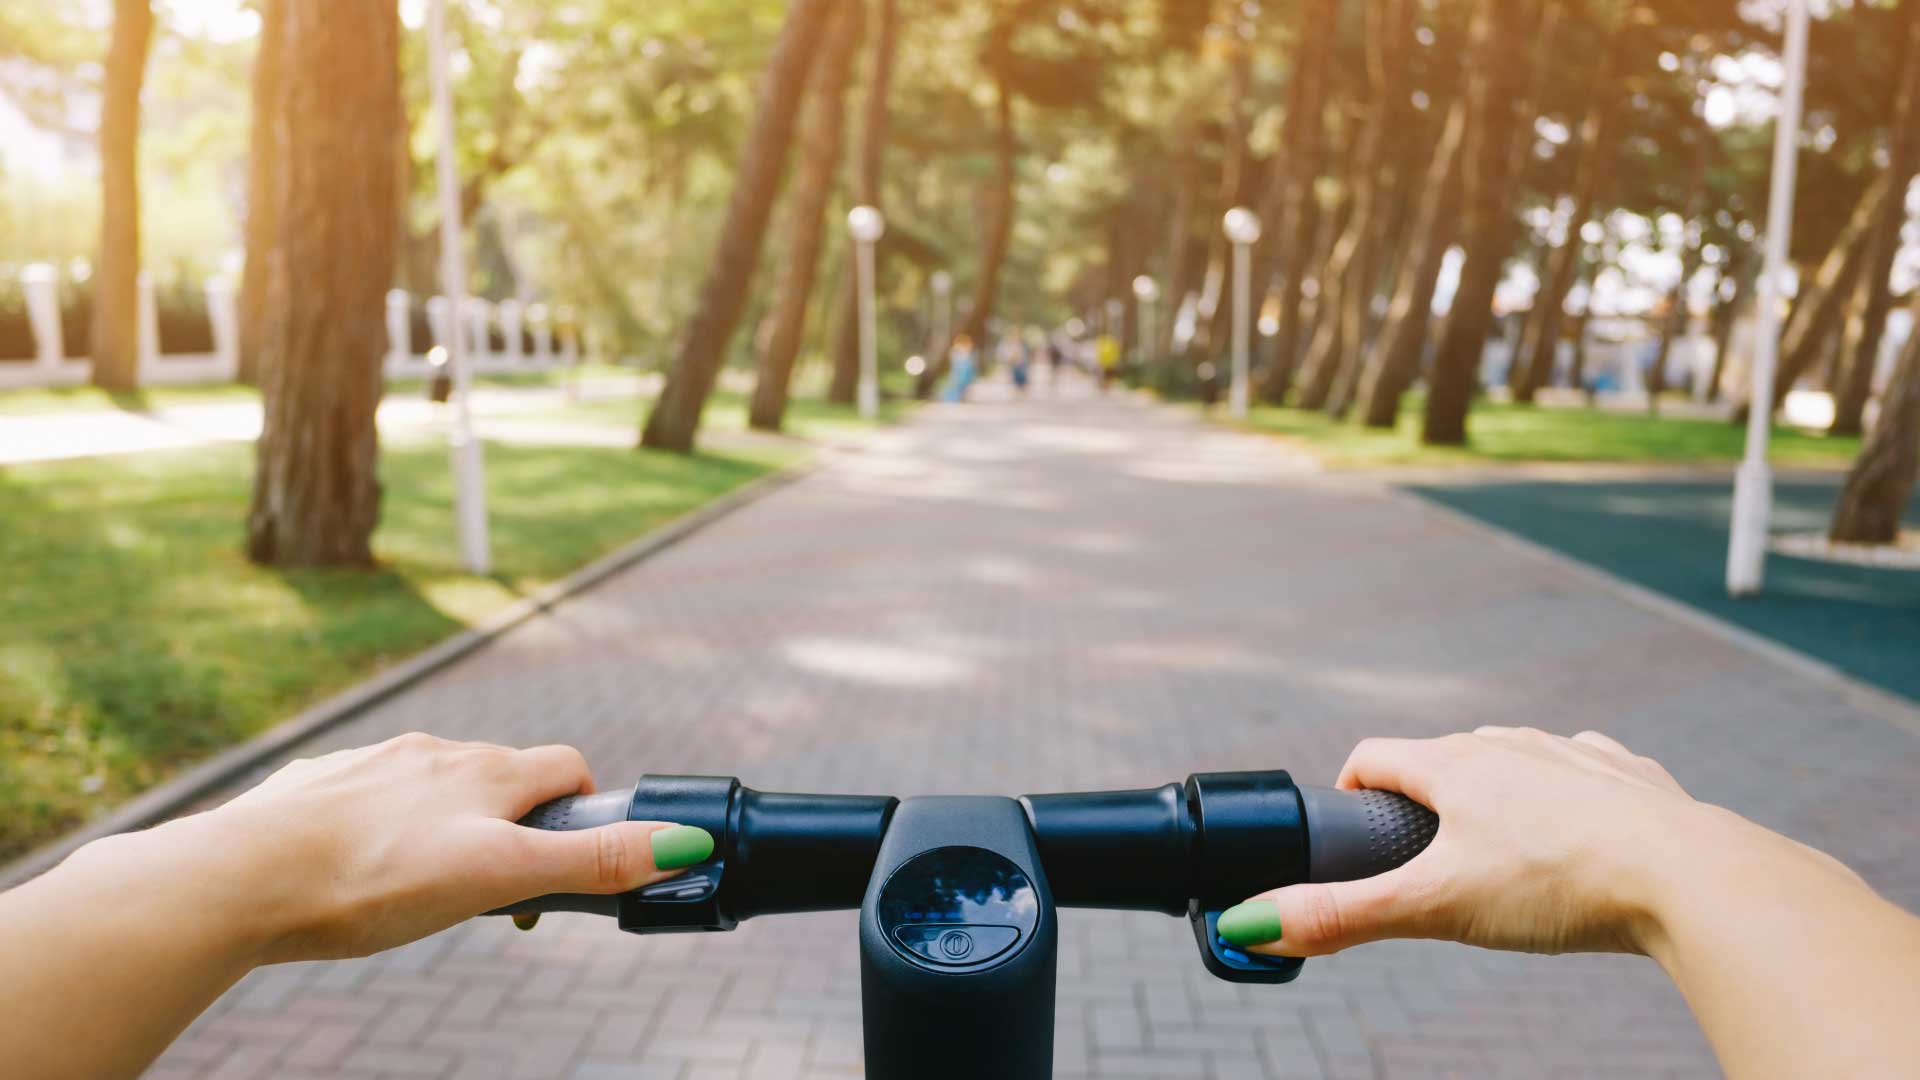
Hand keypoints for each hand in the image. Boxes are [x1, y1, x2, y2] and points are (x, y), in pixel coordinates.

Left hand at [85, 733, 709, 964]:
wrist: (242, 877)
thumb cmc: (374, 879)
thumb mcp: (499, 878)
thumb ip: (590, 860)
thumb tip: (685, 842)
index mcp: (487, 772)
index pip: (566, 766)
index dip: (586, 805)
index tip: (576, 855)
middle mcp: (434, 752)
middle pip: (500, 777)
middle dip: (514, 823)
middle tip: (498, 890)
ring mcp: (370, 764)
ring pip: (430, 786)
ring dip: (445, 823)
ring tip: (423, 887)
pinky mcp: (314, 785)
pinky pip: (363, 796)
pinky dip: (376, 827)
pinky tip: (355, 869)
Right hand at [1217, 727, 1813, 957]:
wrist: (1690, 878)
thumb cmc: (1558, 884)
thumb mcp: (1435, 906)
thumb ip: (1342, 916)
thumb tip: (1247, 923)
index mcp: (1455, 764)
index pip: (1376, 756)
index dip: (1353, 790)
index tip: (1351, 827)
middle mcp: (1513, 744)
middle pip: (1445, 757)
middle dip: (1426, 799)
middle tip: (1425, 861)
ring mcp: (1577, 756)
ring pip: (1518, 758)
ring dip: (1498, 791)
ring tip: (1499, 850)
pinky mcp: (1633, 780)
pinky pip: (1589, 770)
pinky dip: (1572, 796)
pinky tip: (1582, 833)